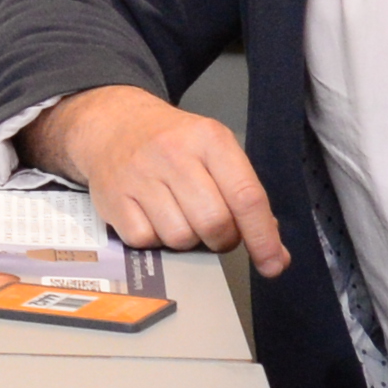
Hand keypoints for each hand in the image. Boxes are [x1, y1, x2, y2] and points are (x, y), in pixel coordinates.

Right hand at [31, 86, 289, 275]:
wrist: (113, 124)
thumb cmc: (172, 142)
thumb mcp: (213, 150)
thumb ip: (242, 192)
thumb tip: (271, 245)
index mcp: (209, 139)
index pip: (246, 196)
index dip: (263, 237)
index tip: (274, 264)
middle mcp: (174, 154)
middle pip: (214, 223)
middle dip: (222, 239)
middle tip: (216, 230)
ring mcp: (140, 176)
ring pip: (180, 238)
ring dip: (187, 240)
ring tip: (180, 217)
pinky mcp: (113, 198)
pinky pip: (146, 241)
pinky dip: (154, 239)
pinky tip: (152, 216)